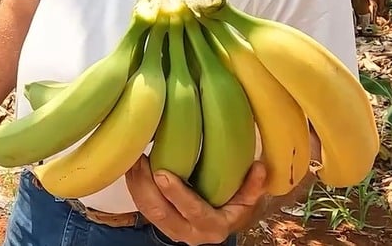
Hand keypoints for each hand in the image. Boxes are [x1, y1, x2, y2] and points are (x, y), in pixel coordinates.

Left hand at [125, 155, 267, 244]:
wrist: (221, 223)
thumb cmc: (234, 206)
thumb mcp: (248, 199)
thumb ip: (253, 186)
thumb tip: (259, 166)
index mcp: (214, 226)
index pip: (193, 211)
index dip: (177, 194)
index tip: (162, 172)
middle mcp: (190, 233)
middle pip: (162, 213)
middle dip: (146, 187)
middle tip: (139, 159)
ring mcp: (173, 230)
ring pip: (148, 211)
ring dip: (137, 185)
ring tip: (132, 158)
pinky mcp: (160, 224)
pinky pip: (143, 208)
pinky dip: (135, 187)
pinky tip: (131, 167)